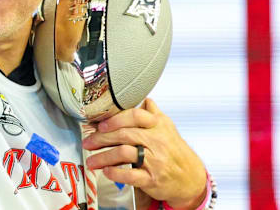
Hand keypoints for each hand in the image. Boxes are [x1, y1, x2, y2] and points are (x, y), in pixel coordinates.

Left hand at [82, 98, 206, 208]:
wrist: (191, 178)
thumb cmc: (175, 152)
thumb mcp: (167, 128)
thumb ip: (152, 113)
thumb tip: (143, 99)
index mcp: (158, 125)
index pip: (135, 115)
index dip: (115, 119)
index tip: (101, 124)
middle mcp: (157, 141)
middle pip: (124, 134)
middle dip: (101, 138)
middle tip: (88, 142)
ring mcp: (155, 160)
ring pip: (124, 153)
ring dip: (103, 157)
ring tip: (91, 161)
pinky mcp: (153, 179)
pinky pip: (131, 175)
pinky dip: (116, 173)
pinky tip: (107, 172)